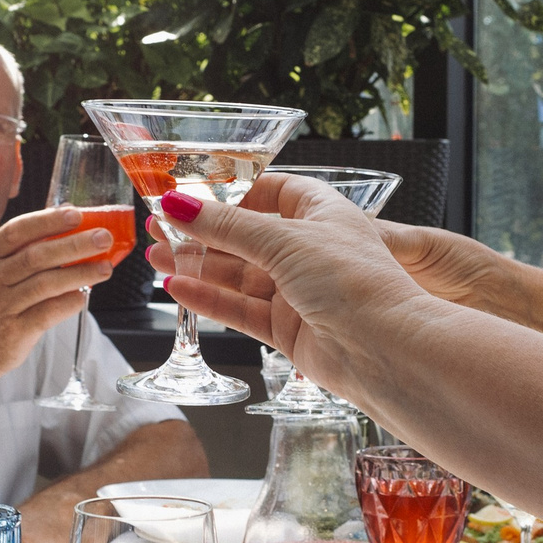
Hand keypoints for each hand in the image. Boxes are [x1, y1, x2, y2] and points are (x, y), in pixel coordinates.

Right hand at [0, 207, 113, 380]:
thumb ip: (22, 256)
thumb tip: (69, 231)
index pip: (17, 231)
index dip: (47, 220)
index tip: (75, 213)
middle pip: (37, 256)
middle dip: (74, 244)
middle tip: (103, 238)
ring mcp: (0, 307)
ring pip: (45, 284)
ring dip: (80, 273)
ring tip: (104, 268)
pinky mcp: (12, 333)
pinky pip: (46, 313)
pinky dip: (68, 303)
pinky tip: (82, 297)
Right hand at [150, 175, 444, 408]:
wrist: (386, 352)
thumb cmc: (355, 283)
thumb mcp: (284, 241)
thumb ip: (226, 225)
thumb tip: (177, 205)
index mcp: (323, 213)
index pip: (274, 192)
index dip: (235, 190)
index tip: (194, 190)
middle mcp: (312, 250)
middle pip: (247, 236)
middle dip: (203, 232)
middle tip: (159, 227)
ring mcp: (300, 292)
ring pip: (239, 276)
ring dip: (198, 265)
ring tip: (155, 257)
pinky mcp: (289, 330)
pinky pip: (241, 310)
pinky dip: (210, 299)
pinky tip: (178, 288)